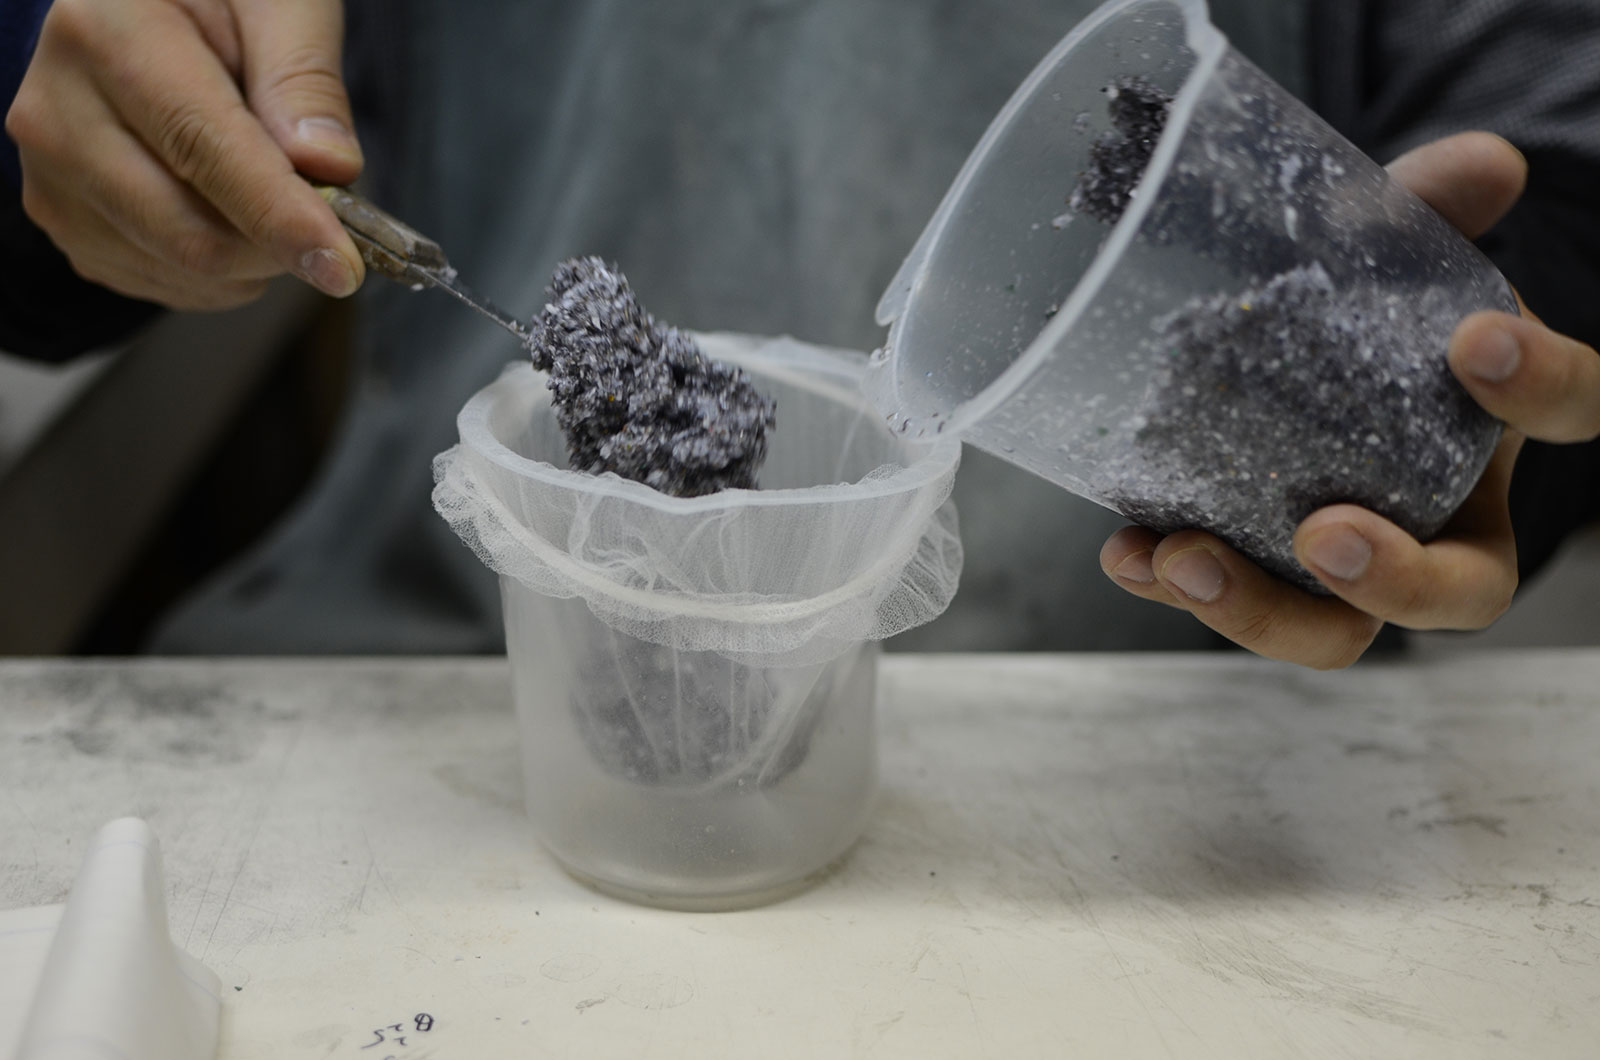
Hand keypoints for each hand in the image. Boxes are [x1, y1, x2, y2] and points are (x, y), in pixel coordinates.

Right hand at [4, 0, 363, 308]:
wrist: (137, 12)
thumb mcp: (274, 3)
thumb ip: (303, 76)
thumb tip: (328, 166)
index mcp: (104, 34)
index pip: (203, 149)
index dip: (279, 217)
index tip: (343, 268)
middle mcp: (56, 111)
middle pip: (190, 232)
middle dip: (280, 248)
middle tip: (332, 221)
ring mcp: (49, 175)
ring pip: (180, 269)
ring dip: (255, 262)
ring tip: (270, 194)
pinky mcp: (62, 221)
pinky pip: (161, 281)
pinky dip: (220, 273)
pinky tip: (231, 215)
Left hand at [1100, 132, 1599, 668]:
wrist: (1282, 339)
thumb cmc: (1362, 300)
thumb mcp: (1386, 242)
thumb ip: (1424, 204)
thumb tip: (1484, 163)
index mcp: (1496, 428)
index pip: (1571, 411)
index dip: (1543, 385)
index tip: (1476, 341)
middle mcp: (1442, 517)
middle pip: (1462, 592)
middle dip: (1400, 579)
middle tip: (1326, 534)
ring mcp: (1348, 562)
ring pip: (1338, 632)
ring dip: (1262, 609)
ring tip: (1184, 558)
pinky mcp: (1261, 572)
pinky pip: (1232, 599)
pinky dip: (1171, 581)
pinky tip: (1128, 550)